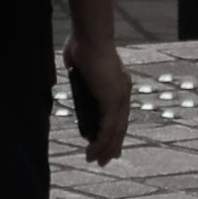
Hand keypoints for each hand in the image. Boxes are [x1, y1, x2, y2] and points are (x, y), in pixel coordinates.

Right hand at [66, 41, 133, 166]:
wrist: (89, 37)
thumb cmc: (83, 44)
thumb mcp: (80, 66)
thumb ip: (79, 76)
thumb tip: (74, 75)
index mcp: (117, 84)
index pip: (119, 113)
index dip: (114, 130)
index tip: (109, 143)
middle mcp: (123, 92)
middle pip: (120, 125)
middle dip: (113, 145)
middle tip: (106, 160)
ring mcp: (120, 97)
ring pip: (115, 131)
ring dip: (105, 148)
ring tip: (95, 161)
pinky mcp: (113, 101)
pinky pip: (108, 129)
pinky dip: (100, 143)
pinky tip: (92, 153)